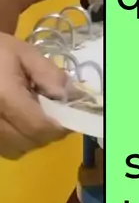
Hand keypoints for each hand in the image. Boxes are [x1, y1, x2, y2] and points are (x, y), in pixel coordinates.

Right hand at [0, 32, 68, 159]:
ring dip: (31, 139)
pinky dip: (16, 141)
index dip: (58, 125)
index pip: (37, 126)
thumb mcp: (24, 53)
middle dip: (47, 132)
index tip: (67, 114)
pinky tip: (16, 121)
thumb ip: (48, 74)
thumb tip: (69, 96)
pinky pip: (4, 149)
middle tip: (51, 113)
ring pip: (16, 150)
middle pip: (28, 142)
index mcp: (4, 95)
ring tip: (32, 116)